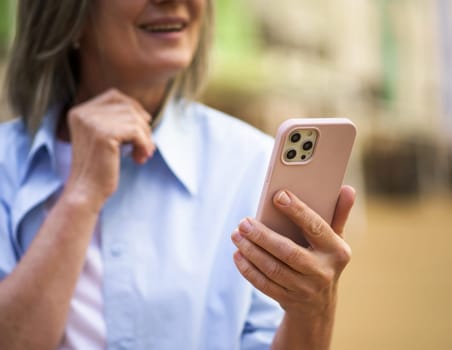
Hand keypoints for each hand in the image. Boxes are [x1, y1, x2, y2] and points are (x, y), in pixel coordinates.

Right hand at [65, 88, 155, 209]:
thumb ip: (117, 122)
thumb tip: (146, 115)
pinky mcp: (103, 135)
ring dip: (145, 138)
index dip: (133, 108)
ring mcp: (92, 122)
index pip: (114, 96)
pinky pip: (136, 132)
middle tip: (146, 146)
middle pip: (127, 107)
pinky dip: (144, 145)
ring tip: (142, 154)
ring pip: (135, 119)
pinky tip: (140, 158)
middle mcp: (83, 113)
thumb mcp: (105, 139)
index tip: (144, 126)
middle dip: (142, 126)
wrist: (86, 191)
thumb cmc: (99, 168)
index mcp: (79, 112)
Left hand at [231, 186, 354, 318]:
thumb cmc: (324, 259)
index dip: (298, 211)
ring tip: (237, 234)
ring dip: (251, 251)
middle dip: (263, 236)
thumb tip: (348, 189)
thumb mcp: (335, 239)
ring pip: (273, 269)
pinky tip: (238, 254)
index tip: (278, 195)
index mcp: (336, 251)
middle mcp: (322, 272)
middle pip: (288, 252)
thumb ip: (339, 213)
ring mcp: (305, 289)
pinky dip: (248, 269)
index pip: (316, 227)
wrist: (319, 305)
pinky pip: (264, 284)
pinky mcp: (288, 300)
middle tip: (244, 222)